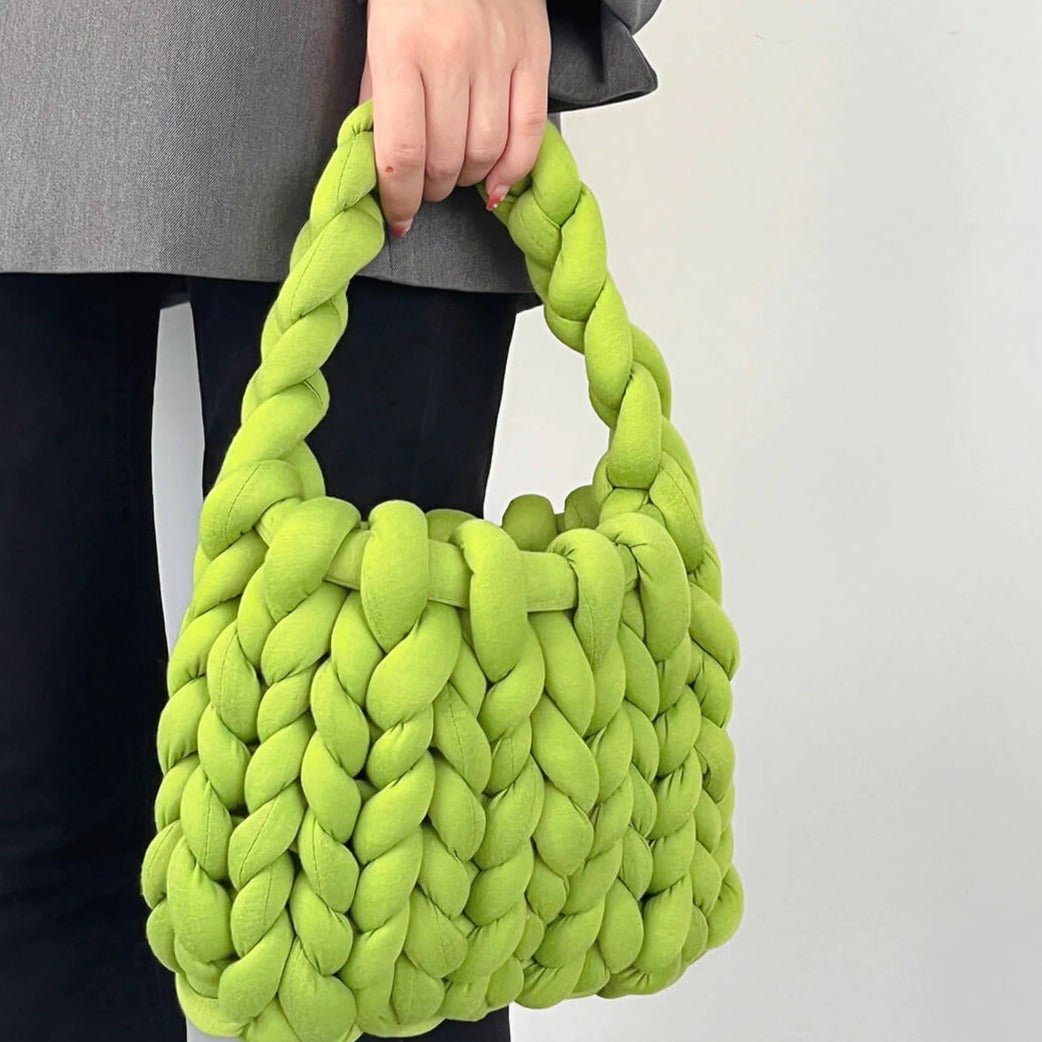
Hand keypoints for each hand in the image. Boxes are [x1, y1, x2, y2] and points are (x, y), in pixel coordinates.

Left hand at [357, 0, 551, 237]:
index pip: (402, 153)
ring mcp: (498, 57)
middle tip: (423, 189)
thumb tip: (385, 165)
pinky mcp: (533, 55)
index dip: (399, 199)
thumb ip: (378, 101)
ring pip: (485, 154)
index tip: (397, 218)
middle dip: (429, 190)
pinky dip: (512, 170)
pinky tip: (495, 184)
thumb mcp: (376, 38)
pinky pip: (530, 134)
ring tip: (454, 176)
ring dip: (466, 181)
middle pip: (444, 160)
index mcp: (401, 51)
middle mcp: (452, 57)